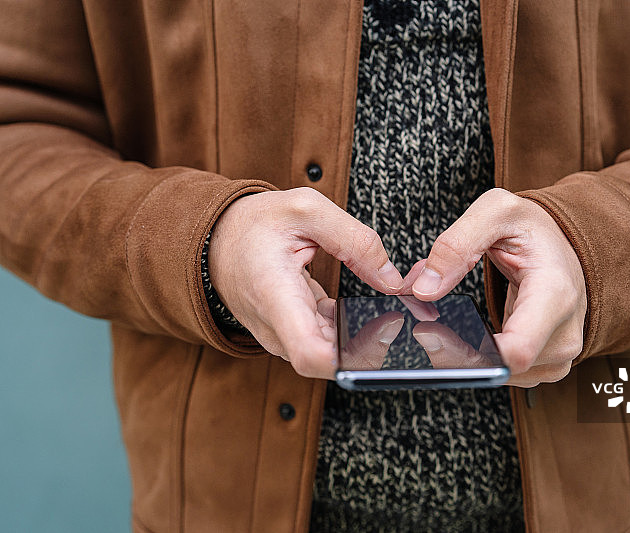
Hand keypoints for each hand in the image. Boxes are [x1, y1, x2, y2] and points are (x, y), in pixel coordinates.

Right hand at [208, 187, 403, 378]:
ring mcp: (283, 337)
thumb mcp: (306, 209)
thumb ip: (355, 240)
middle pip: (330, 362)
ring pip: (332, 355)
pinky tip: (369, 311)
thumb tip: (392, 280)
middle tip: (400, 314)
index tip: (382, 330)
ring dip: (366, 339)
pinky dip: (352, 331)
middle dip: (372, 346)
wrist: (215, 240)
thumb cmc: (253, 224)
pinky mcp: (293, 335)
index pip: (310, 354)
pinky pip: (327, 343)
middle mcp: (276, 328)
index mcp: (275, 295)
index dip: (352, 356)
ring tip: (389, 310)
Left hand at [406, 188, 586, 386]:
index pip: (518, 350)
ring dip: (463, 354)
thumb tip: (424, 289)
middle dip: (454, 351)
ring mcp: (557, 354)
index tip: (432, 334)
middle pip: (500, 368)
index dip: (468, 353)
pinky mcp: (546, 364)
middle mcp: (563, 332)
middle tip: (426, 326)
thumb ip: (456, 244)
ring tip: (449, 323)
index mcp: (554, 294)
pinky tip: (465, 334)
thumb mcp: (496, 211)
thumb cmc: (533, 228)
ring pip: (497, 375)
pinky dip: (478, 357)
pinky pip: (503, 372)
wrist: (561, 245)